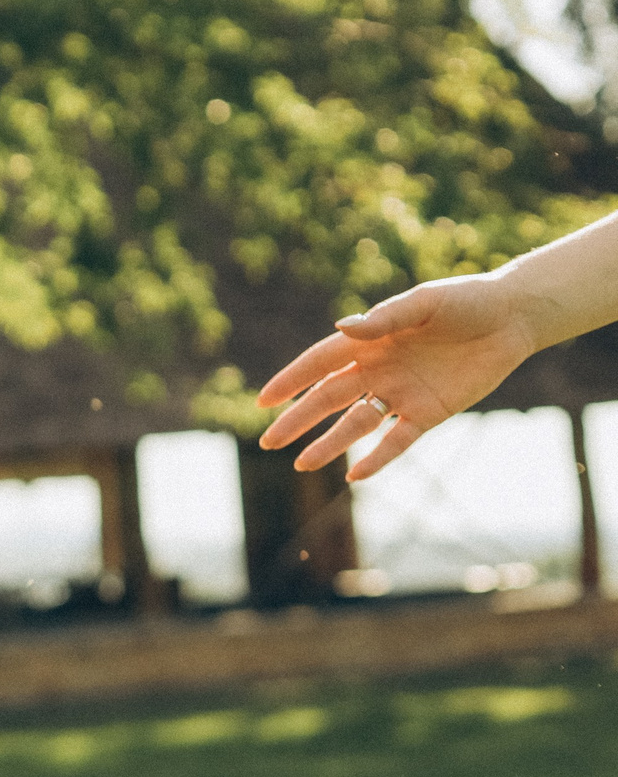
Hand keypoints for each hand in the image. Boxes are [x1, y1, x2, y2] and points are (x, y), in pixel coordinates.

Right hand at [256, 274, 536, 480]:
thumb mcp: (425, 303)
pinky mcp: (429, 413)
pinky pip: (398, 441)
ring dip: (330, 444)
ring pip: (357, 424)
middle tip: (269, 441)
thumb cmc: (465, 301)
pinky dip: (378, 458)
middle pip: (329, 399)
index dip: (292, 381)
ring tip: (302, 464)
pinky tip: (355, 476)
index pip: (319, 363)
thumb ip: (385, 318)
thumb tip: (343, 329)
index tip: (264, 400)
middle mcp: (378, 370)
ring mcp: (401, 394)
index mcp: (369, 341)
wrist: (512, 319)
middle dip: (298, 420)